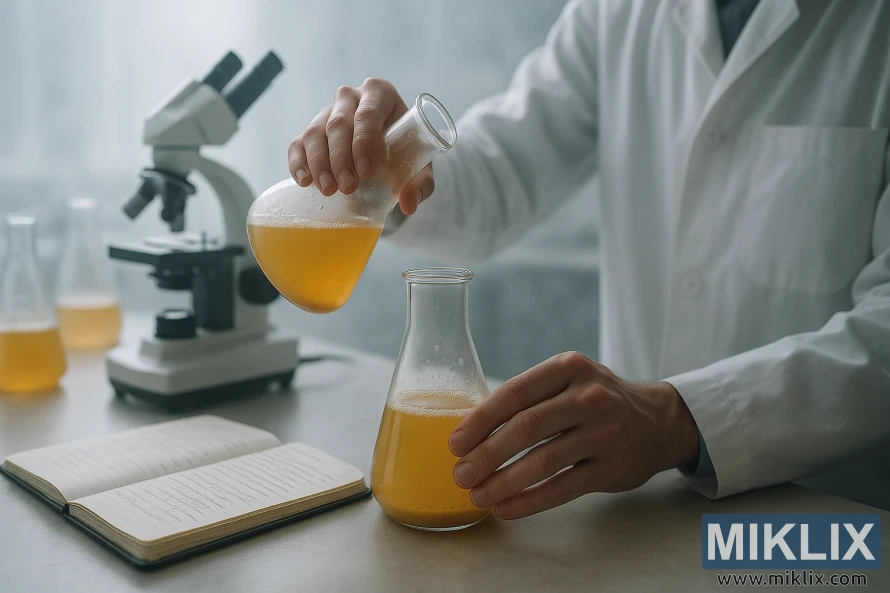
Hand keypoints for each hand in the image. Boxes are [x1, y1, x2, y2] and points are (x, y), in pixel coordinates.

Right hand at [287, 78, 433, 214]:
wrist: (388, 148)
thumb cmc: (406, 151)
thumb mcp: (420, 165)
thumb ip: (421, 184)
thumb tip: (409, 204)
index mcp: (380, 94)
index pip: (368, 114)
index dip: (364, 142)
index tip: (366, 172)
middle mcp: (351, 97)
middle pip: (338, 124)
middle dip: (340, 158)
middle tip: (347, 187)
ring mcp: (328, 111)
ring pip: (315, 132)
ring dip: (319, 163)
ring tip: (328, 190)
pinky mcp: (312, 130)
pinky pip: (298, 143)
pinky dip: (298, 162)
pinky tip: (305, 181)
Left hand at [448, 351, 699, 519]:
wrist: (658, 421)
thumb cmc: (595, 400)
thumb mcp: (567, 381)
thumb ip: (529, 397)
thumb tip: (469, 431)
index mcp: (568, 367)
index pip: (516, 392)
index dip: (481, 419)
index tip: (455, 442)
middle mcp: (590, 396)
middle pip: (527, 427)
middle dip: (487, 454)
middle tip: (460, 474)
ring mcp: (605, 432)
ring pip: (545, 461)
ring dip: (504, 481)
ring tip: (477, 495)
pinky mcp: (613, 468)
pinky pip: (564, 488)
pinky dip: (530, 501)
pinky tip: (506, 508)